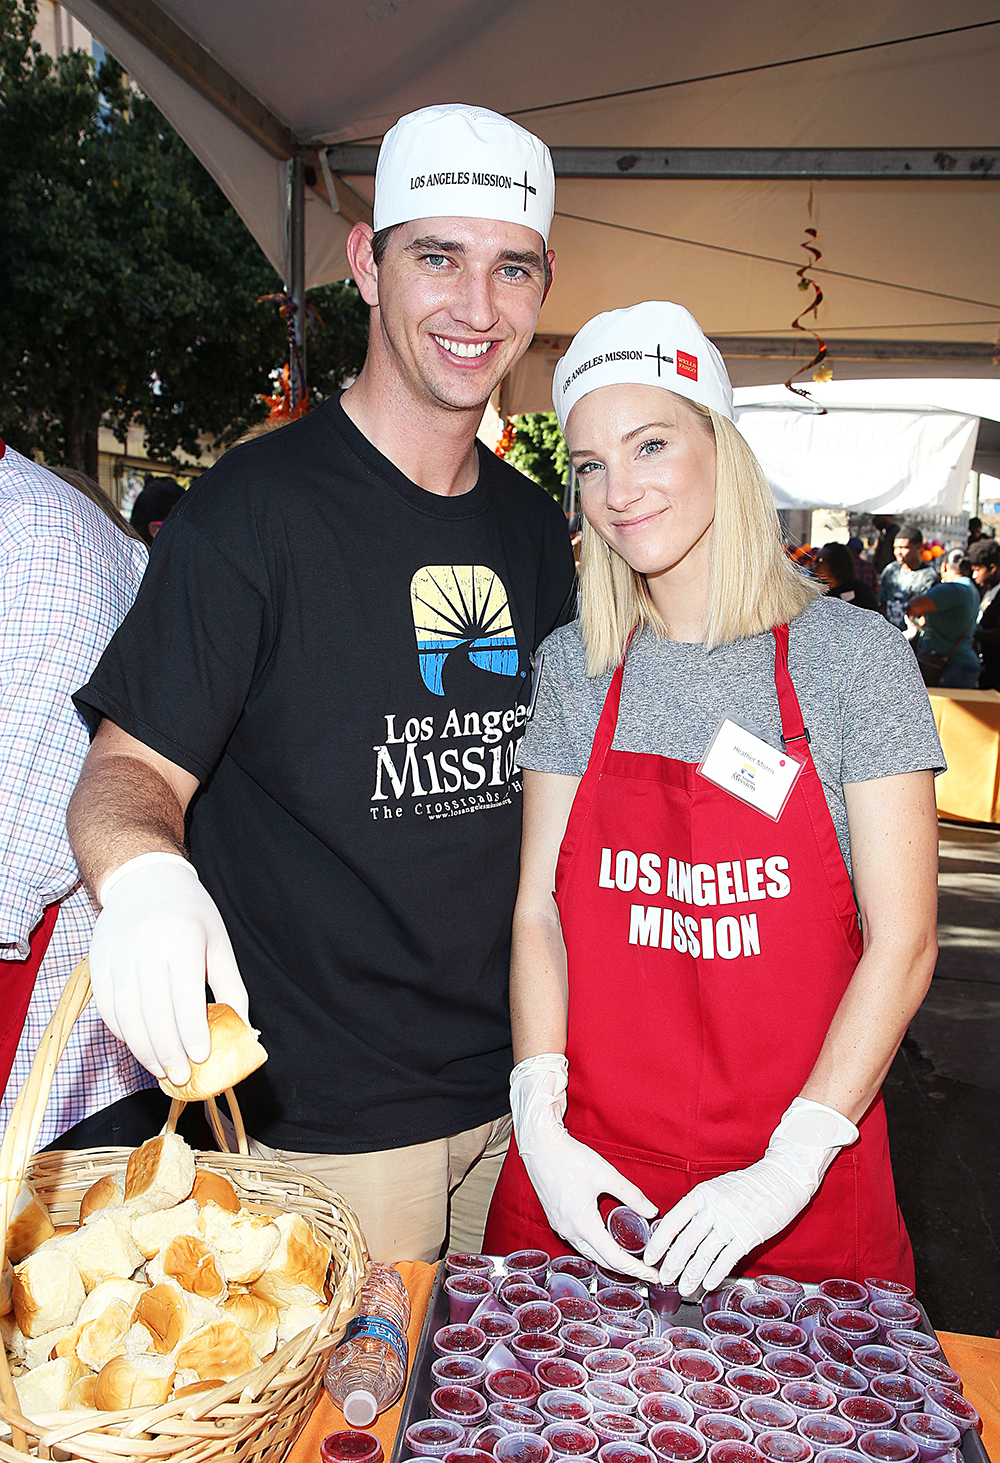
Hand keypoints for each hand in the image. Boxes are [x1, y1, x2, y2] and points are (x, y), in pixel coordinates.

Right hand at [89, 852, 248, 1084]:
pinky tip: (140, 1047)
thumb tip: (244, 1029)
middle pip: (153, 1009)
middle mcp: (144, 945)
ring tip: (162, 1070)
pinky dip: (123, 1033)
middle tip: (181, 1077)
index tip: (201, 1057)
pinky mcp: (97, 963)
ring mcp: (116, 955)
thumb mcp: (218, 942)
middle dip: (168, 1049)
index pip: (184, 993)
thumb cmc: (191, 913)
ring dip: (143, 1049)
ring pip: (126, 1014)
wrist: (144, 879)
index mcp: (181, 937)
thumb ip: (231, 986)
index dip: (191, 1030)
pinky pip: (108, 1008)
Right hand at [511, 1054, 659, 1281]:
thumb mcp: (606, 1174)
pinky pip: (578, 1242)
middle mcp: (570, 1231)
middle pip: (601, 1261)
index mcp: (583, 1223)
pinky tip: (606, 1239)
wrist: (540, 1147)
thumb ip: (631, 1195)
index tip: (652, 1275)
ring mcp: (560, 1227)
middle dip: (625, 1268)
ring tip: (630, 1257)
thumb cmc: (570, 1158)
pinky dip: (595, 1247)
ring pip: (588, 1253)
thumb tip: (652, 1211)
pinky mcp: (556, 1220)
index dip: (636, 1269)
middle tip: (646, 1268)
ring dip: (609, 1258)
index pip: (614, 1258)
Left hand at [644, 1098, 859, 1295]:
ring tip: (683, 1289)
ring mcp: (731, 1223)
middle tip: (664, 1279)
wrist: (782, 1177)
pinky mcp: (749, 1236)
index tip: (649, 1257)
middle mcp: (713, 1208)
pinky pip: (726, 1260)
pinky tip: (707, 1284)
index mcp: (701, 1194)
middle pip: (685, 1242)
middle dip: (672, 1264)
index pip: (673, 1221)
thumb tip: (679, 1232)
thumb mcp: (717, 1188)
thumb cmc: (748, 1185)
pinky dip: (714, 1274)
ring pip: (704, 1255)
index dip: (659, 1242)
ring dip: (691, 1275)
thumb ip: (699, 1207)